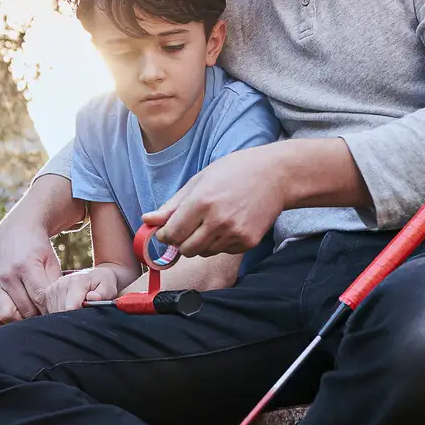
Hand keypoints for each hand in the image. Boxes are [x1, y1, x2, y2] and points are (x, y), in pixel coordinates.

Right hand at [0, 198, 66, 325]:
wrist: (16, 231)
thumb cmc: (38, 249)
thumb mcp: (51, 262)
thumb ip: (54, 285)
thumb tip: (59, 308)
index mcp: (27, 266)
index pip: (40, 299)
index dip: (50, 311)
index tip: (58, 314)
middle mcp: (8, 275)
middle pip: (24, 310)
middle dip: (38, 318)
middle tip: (47, 318)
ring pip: (5, 315)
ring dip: (19, 322)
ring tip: (30, 319)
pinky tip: (8, 322)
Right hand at [40, 265, 123, 314]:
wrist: (96, 276)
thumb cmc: (104, 283)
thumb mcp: (109, 286)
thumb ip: (103, 293)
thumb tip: (93, 297)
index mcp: (76, 282)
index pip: (70, 307)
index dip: (79, 318)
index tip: (86, 319)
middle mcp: (61, 284)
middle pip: (61, 312)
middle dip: (72, 318)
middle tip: (84, 315)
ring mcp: (52, 289)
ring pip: (55, 313)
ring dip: (66, 316)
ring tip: (78, 310)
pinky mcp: (47, 294)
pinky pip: (50, 311)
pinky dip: (60, 314)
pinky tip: (71, 309)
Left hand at [145, 147, 288, 256]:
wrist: (276, 175)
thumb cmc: (235, 172)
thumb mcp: (199, 181)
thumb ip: (172, 205)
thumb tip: (148, 220)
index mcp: (201, 202)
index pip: (171, 235)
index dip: (165, 235)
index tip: (166, 230)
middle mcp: (217, 221)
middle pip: (186, 250)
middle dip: (182, 241)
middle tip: (189, 226)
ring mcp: (234, 234)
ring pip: (204, 253)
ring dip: (201, 242)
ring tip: (213, 220)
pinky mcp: (248, 242)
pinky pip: (222, 251)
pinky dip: (220, 242)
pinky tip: (229, 223)